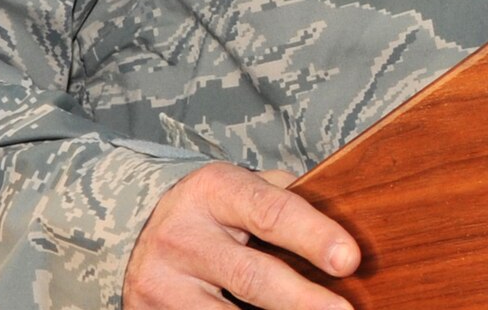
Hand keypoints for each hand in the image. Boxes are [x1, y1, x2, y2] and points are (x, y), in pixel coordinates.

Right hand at [123, 163, 359, 309]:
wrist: (138, 231)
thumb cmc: (215, 210)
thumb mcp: (244, 189)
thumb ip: (287, 202)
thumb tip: (348, 227)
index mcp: (215, 191)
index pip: (272, 212)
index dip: (314, 236)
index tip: (350, 260)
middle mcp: (183, 235)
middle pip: (254, 275)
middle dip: (303, 299)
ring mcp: (161, 281)